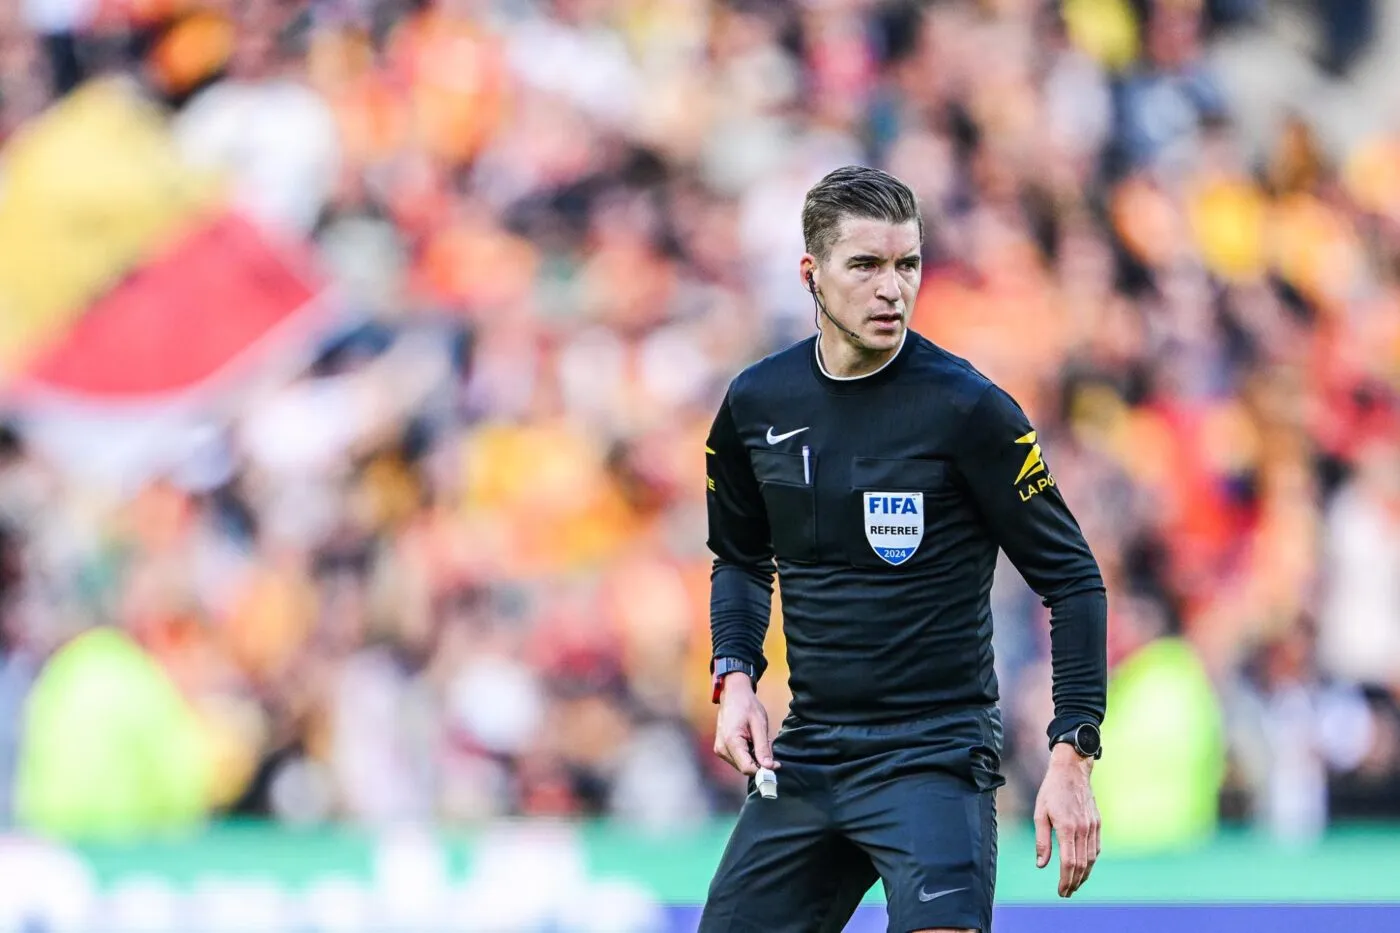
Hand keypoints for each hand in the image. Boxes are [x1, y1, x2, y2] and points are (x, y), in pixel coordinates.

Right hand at [712, 673, 778, 775]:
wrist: (733, 694)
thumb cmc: (746, 705)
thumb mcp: (759, 724)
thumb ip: (763, 747)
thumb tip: (769, 767)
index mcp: (731, 742)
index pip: (747, 768)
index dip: (763, 770)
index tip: (776, 764)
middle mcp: (722, 749)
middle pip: (745, 768)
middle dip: (759, 762)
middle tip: (768, 746)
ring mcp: (720, 749)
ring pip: (742, 765)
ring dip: (754, 758)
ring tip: (757, 740)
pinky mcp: (721, 749)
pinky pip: (738, 759)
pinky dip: (748, 754)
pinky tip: (751, 741)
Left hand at [1034, 743, 1100, 897]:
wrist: (1072, 770)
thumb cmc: (1052, 791)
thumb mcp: (1040, 814)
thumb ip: (1042, 841)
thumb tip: (1041, 865)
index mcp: (1067, 828)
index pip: (1068, 863)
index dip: (1065, 880)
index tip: (1061, 891)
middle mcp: (1083, 830)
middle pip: (1081, 865)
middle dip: (1074, 882)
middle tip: (1066, 893)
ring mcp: (1092, 827)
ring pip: (1091, 859)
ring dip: (1084, 875)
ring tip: (1074, 884)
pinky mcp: (1097, 823)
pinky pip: (1096, 848)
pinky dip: (1090, 861)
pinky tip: (1084, 867)